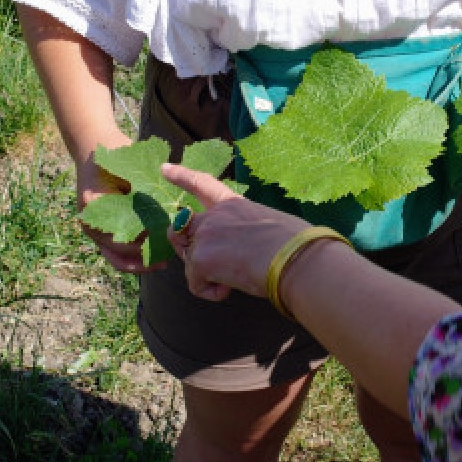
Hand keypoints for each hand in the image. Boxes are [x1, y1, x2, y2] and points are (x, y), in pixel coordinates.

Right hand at [76, 135, 160, 273]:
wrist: (93, 145)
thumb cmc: (115, 152)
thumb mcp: (130, 166)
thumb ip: (145, 188)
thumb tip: (171, 211)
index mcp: (94, 204)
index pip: (121, 233)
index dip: (144, 240)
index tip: (166, 239)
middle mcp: (89, 220)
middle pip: (118, 250)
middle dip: (143, 257)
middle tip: (166, 259)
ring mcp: (93, 227)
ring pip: (116, 256)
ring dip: (138, 262)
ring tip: (161, 263)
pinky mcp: (99, 228)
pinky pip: (114, 252)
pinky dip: (132, 258)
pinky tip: (152, 260)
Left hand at [161, 163, 310, 301]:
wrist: (296, 260)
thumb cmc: (296, 245)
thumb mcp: (270, 225)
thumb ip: (249, 230)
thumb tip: (253, 246)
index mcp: (234, 204)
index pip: (203, 184)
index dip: (181, 176)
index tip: (165, 169)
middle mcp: (215, 215)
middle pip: (182, 228)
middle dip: (189, 248)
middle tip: (214, 266)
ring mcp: (205, 235)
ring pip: (190, 260)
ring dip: (208, 274)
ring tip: (238, 277)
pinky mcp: (200, 259)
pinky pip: (195, 284)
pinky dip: (212, 292)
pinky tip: (231, 288)